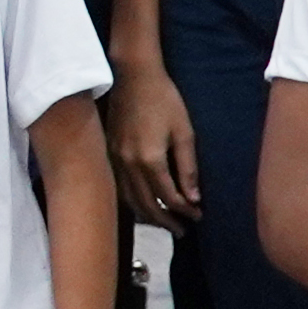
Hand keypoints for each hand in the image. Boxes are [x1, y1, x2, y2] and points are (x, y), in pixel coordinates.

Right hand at [105, 63, 201, 230]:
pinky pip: (120, 188)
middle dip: (166, 221)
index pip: (169, 197)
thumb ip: (188, 167)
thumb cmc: (164, 100)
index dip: (185, 210)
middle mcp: (128, 165)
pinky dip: (133, 202)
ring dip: (148, 216)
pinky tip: (143, 205)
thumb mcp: (184, 131)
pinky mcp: (108, 154)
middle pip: (147, 205)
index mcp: (150, 160)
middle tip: (182, 231)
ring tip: (164, 224)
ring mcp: (115, 161)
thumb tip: (193, 199)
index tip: (198, 216)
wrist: (132, 76)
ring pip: (130, 200)